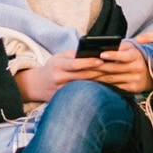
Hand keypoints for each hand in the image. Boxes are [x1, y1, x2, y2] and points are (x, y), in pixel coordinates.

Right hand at [16, 42, 152, 100]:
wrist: (37, 85)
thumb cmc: (52, 67)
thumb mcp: (59, 57)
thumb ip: (73, 55)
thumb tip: (92, 52)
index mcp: (58, 66)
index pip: (75, 64)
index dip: (88, 62)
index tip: (101, 60)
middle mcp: (60, 79)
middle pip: (84, 76)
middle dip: (100, 72)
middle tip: (115, 68)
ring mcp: (64, 91)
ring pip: (86, 86)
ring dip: (102, 82)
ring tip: (115, 77)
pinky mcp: (67, 99)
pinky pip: (85, 94)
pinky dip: (97, 90)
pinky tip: (108, 88)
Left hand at [89, 41, 152, 93]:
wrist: (150, 74)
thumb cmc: (133, 57)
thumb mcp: (130, 49)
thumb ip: (119, 47)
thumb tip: (101, 46)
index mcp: (136, 55)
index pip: (124, 55)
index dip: (113, 55)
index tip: (101, 54)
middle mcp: (137, 68)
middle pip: (113, 68)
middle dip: (97, 67)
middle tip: (82, 66)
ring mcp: (135, 80)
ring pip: (111, 79)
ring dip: (96, 77)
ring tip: (83, 75)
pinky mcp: (132, 89)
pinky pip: (114, 88)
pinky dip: (102, 85)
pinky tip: (92, 83)